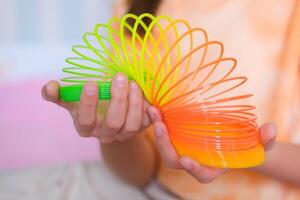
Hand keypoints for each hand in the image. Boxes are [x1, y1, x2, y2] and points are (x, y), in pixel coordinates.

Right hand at [42, 73, 150, 142]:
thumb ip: (59, 94)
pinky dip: (150, 112)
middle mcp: (105, 134)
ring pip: (132, 125)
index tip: (92, 82)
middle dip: (117, 99)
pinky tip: (148, 97)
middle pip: (113, 123)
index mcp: (86, 127)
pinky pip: (148, 123)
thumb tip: (49, 87)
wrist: (109, 114)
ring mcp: (124, 133)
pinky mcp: (140, 129)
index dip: (88, 104)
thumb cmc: (90, 102)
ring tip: (133, 83)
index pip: (86, 121)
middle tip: (119, 76)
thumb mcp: (72, 99)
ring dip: (134, 103)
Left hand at [148, 106, 276, 182]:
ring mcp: (184, 148)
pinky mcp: (178, 136)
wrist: (233, 137)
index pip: (201, 174)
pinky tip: (154, 105)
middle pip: (174, 159)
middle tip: (160, 125)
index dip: (194, 169)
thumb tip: (269, 129)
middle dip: (165, 144)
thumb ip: (265, 140)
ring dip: (158, 129)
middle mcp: (194, 160)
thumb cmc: (246, 144)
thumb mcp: (258, 142)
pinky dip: (159, 120)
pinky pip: (165, 132)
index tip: (187, 161)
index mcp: (211, 167)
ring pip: (166, 145)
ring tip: (153, 110)